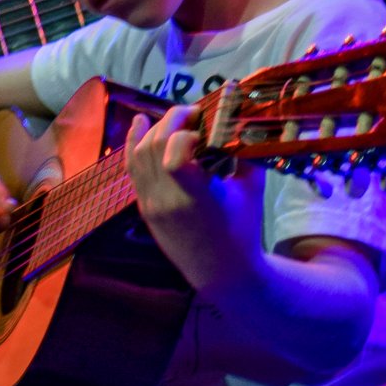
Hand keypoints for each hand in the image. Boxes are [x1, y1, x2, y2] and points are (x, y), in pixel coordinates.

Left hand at [124, 105, 265, 289]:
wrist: (222, 272)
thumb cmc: (243, 228)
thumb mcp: (252, 188)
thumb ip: (242, 152)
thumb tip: (235, 120)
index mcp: (196, 198)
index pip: (174, 155)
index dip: (186, 133)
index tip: (204, 128)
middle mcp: (166, 200)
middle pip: (154, 146)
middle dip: (172, 120)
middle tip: (193, 113)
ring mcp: (150, 204)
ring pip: (139, 154)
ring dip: (156, 128)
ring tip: (177, 118)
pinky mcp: (144, 206)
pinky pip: (133, 169)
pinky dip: (134, 142)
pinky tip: (140, 122)